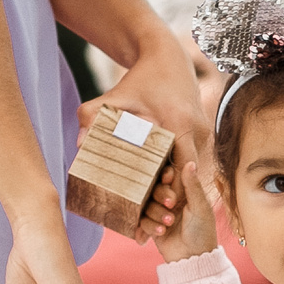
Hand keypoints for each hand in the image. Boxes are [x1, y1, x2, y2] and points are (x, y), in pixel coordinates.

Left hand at [84, 30, 214, 241]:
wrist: (169, 56)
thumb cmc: (141, 78)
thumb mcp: (116, 96)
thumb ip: (94, 117)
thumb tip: (80, 145)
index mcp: (180, 126)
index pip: (180, 172)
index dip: (169, 198)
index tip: (155, 218)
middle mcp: (198, 132)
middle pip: (187, 179)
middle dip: (172, 204)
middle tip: (155, 227)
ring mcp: (204, 133)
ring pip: (191, 173)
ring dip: (177, 194)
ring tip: (159, 219)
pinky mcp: (203, 134)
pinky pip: (192, 162)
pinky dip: (179, 179)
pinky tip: (165, 195)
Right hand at [153, 161, 221, 265]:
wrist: (193, 259)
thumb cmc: (202, 232)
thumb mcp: (200, 207)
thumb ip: (193, 185)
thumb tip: (191, 162)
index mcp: (183, 193)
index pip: (169, 176)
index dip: (166, 175)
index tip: (169, 178)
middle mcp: (170, 201)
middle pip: (155, 189)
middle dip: (161, 196)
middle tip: (171, 204)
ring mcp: (160, 214)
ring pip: (147, 205)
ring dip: (157, 214)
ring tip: (169, 224)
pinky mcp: (152, 227)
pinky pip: (143, 221)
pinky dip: (151, 226)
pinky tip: (162, 232)